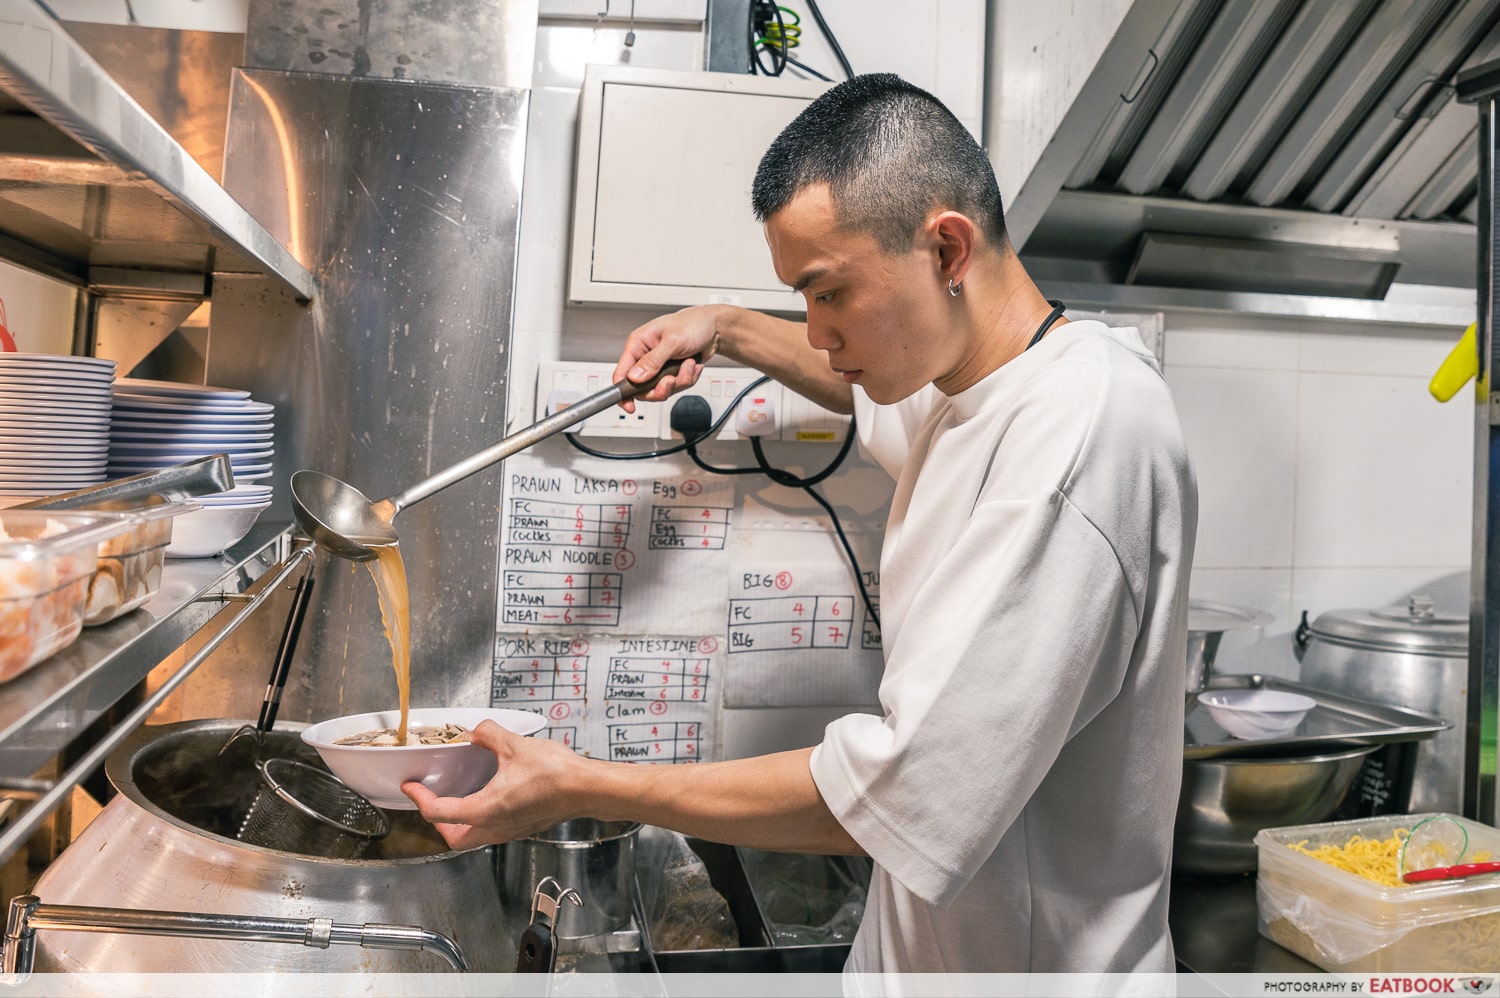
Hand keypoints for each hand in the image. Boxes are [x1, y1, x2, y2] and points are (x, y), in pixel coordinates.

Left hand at [401, 720, 583, 849]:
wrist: (586, 789)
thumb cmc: (556, 774)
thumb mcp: (515, 745)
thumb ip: (489, 734)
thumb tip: (477, 731)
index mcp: (485, 809)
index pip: (439, 812)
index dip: (420, 798)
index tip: (412, 786)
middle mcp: (495, 827)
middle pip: (454, 838)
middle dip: (438, 823)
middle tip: (433, 802)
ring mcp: (510, 831)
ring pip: (474, 838)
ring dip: (460, 824)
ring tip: (458, 801)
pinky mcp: (523, 827)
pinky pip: (492, 831)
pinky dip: (481, 820)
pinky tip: (489, 798)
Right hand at [612, 305, 729, 411]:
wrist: (715, 328)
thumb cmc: (693, 324)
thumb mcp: (672, 341)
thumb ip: (653, 361)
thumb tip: (635, 377)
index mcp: (638, 344)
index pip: (621, 372)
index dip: (623, 392)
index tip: (630, 406)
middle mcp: (646, 357)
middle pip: (642, 388)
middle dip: (661, 388)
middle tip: (671, 381)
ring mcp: (659, 367)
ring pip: (662, 389)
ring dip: (679, 381)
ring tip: (688, 364)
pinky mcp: (672, 373)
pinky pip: (676, 387)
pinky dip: (688, 378)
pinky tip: (692, 365)